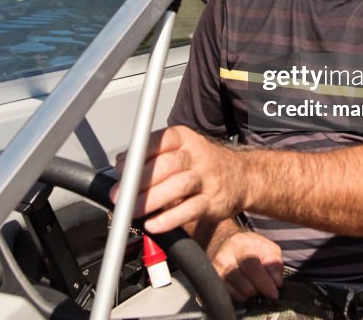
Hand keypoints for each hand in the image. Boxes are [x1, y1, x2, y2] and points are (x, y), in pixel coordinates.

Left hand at [113, 125, 247, 233]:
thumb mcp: (180, 149)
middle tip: (121, 195)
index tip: (120, 171)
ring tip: (132, 211)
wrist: (242, 176)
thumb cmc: (202, 164)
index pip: (158, 141)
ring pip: (179, 186)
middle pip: (167, 165)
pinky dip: (170, 219)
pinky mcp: (214, 202)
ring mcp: (208, 178)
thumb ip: (151, 155)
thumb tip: (121, 165)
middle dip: (140, 182)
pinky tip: (154, 224)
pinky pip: (191, 210)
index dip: (136, 157)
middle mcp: (197, 155)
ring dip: (151, 200)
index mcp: (184, 138)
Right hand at [208, 228, 282, 302]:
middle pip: (244, 285)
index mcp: (240, 245)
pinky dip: (240, 298)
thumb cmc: (251, 248)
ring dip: (249, 295)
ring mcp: (216, 272)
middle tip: (262, 286)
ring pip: (237, 295)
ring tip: (252, 286)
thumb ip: (274, 262)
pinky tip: (243, 289)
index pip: (251, 266)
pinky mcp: (214, 284)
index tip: (273, 293)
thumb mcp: (267, 247)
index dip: (264, 282)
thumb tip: (276, 282)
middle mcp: (224, 257)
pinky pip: (230, 299)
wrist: (228, 245)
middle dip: (258, 290)